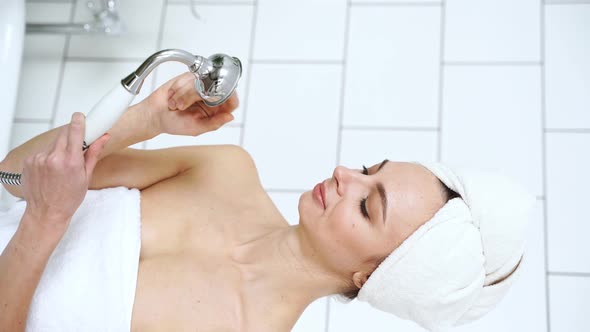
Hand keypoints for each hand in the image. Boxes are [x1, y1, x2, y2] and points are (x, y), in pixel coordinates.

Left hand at [21, 112, 110, 232]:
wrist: (46, 212)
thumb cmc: (68, 198)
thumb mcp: (86, 177)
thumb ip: (93, 153)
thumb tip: (103, 137)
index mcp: (70, 162)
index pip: (74, 131)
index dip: (78, 120)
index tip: (81, 116)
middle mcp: (53, 158)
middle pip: (63, 133)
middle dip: (71, 136)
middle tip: (76, 147)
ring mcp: (38, 159)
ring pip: (53, 142)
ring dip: (60, 147)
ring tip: (62, 164)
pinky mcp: (29, 161)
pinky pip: (43, 150)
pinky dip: (49, 155)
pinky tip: (51, 168)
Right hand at [146, 72, 238, 135]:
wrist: (155, 114)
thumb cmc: (175, 124)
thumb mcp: (195, 128)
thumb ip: (214, 123)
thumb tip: (231, 116)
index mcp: (216, 111)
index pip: (232, 101)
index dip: (230, 96)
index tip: (221, 95)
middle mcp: (210, 98)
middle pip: (215, 88)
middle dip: (196, 95)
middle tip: (183, 105)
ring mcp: (200, 86)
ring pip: (200, 81)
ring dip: (184, 93)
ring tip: (175, 104)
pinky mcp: (189, 78)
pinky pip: (189, 77)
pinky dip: (179, 87)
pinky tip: (172, 96)